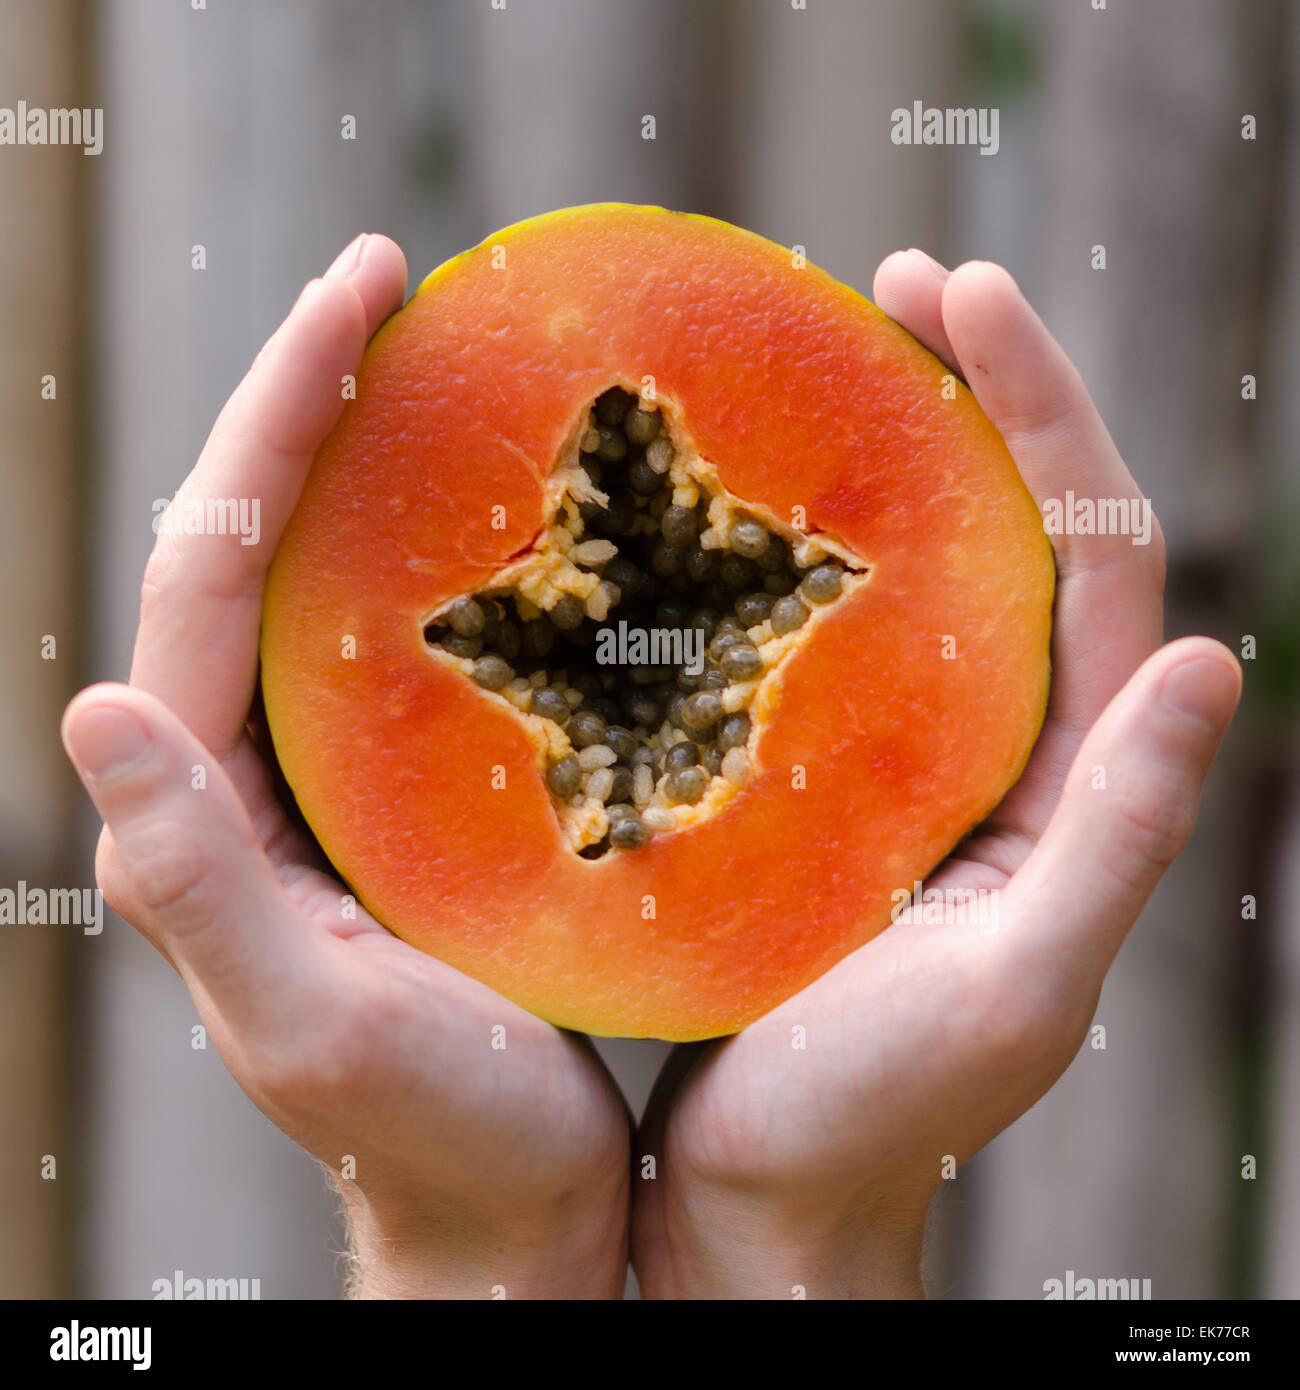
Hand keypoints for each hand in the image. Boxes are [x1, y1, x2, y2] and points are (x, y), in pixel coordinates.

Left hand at [61, 235, 630, 1299]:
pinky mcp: (414, 800)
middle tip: (394, 283)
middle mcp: (254, 773)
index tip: (358, 297)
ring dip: (370, 460)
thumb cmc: (431, 1135)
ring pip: (330, 583)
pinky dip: (448, 558)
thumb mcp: (308, 1021)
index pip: (208, 571)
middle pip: (255, 545)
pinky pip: (411, 647)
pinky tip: (515, 517)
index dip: (272, 420)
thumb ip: (196, 884)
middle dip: (308, 399)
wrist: (513, 1207)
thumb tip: (96, 707)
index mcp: (211, 803)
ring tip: (445, 360)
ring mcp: (334, 780)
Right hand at [630, 253, 1241, 1298]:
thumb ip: (1123, 834)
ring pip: (923, 575)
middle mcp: (1009, 751)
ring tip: (811, 369)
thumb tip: (1219, 659)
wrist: (770, 1197)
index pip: (1093, 548)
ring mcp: (917, 763)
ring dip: (885, 461)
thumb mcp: (1019, 980)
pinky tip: (728, 525)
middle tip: (884, 290)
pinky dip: (800, 564)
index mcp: (1071, 778)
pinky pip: (829, 645)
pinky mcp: (828, 790)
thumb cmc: (879, 1112)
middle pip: (1017, 531)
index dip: (1041, 409)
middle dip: (971, 396)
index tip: (958, 294)